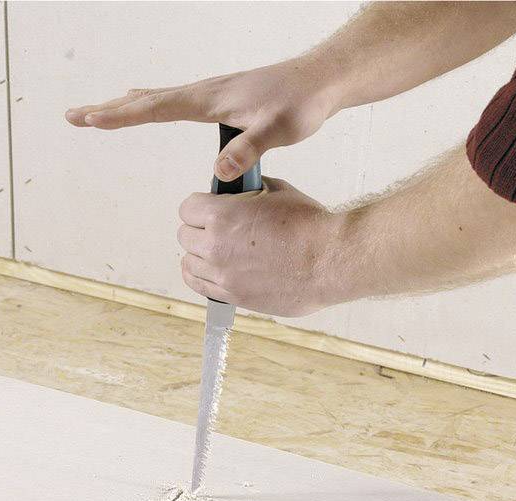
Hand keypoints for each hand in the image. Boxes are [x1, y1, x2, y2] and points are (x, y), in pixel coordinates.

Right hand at [65, 57, 338, 180]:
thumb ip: (249, 149)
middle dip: (108, 110)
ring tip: (98, 111)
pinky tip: (147, 102)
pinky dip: (149, 102)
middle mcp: (204, 92)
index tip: (88, 119)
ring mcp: (211, 92)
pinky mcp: (220, 97)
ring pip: (156, 98)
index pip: (155, 109)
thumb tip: (219, 169)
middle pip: (145, 101)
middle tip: (73, 116)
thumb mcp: (278, 130)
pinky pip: (173, 99)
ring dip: (125, 106)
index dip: (120, 117)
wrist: (321, 81)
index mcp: (209, 100)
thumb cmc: (301, 104)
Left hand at [177, 177, 346, 316]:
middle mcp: (215, 246)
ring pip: (189, 262)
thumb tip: (240, 190)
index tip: (209, 207)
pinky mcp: (233, 295)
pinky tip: (208, 269)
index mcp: (222, 215)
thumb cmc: (309, 226)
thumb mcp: (277, 190)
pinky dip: (199, 275)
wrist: (329, 260)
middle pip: (185, 235)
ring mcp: (222, 274)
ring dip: (199, 253)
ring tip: (218, 250)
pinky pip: (198, 285)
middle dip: (199, 228)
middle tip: (216, 228)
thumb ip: (249, 191)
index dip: (200, 205)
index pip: (188, 208)